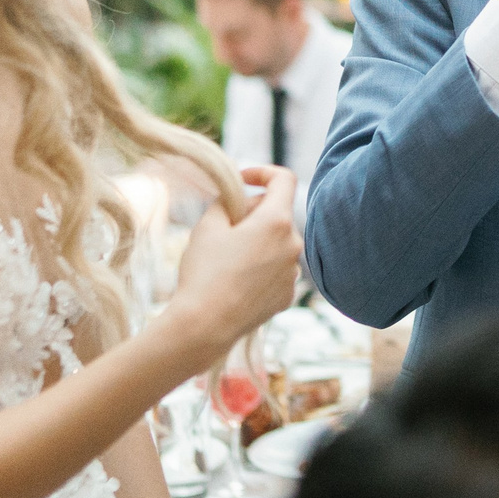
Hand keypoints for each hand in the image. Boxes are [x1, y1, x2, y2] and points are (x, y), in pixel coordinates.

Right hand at [170, 166, 299, 355]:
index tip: (242, 180)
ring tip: (226, 259)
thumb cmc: (204, 272)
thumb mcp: (208, 225)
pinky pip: (276, 269)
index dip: (263, 172)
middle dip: (253, 213)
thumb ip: (228, 201)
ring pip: (277, 243)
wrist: (205, 326)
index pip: (284, 179)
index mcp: (277, 221)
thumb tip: (241, 200)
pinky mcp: (287, 295)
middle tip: (222, 226)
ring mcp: (292, 273)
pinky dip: (260, 267)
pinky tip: (235, 282)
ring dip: (257, 241)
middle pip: (277, 214)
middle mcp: (294, 245)